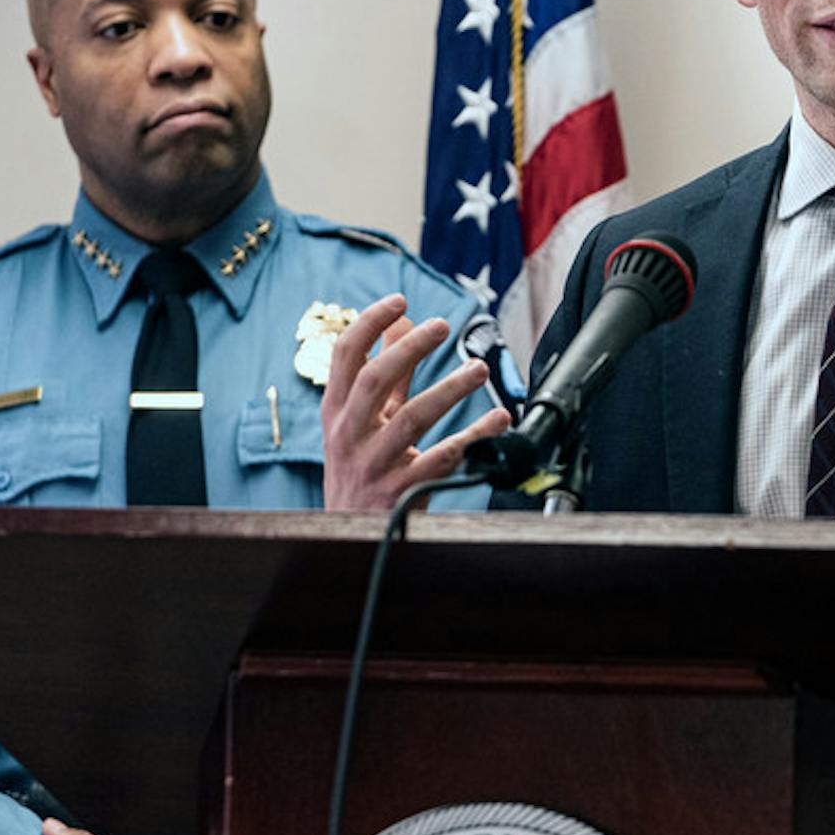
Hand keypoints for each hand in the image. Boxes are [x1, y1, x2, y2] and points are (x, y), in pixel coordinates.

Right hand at [321, 294, 508, 509]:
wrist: (350, 533)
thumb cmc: (361, 467)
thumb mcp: (364, 420)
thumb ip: (387, 372)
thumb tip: (401, 321)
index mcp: (337, 410)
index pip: (344, 355)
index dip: (369, 323)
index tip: (399, 300)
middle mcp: (349, 433)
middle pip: (375, 379)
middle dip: (410, 348)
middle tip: (443, 326)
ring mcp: (374, 463)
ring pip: (412, 418)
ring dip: (450, 389)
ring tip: (479, 369)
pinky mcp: (401, 490)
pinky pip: (442, 458)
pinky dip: (474, 436)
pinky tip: (498, 420)